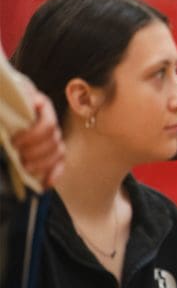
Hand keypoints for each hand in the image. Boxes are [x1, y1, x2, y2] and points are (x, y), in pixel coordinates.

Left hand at [9, 73, 63, 187]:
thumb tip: (20, 110)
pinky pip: (60, 165)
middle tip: (19, 157)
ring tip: (26, 168)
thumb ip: (12, 104)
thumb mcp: (3, 103)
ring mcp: (53, 137)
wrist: (4, 110)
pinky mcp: (53, 152)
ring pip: (58, 153)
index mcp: (41, 105)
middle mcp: (50, 120)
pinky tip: (45, 184)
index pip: (48, 124)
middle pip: (53, 140)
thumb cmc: (3, 106)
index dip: (33, 136)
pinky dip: (54, 175)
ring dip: (42, 163)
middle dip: (36, 152)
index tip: (14, 142)